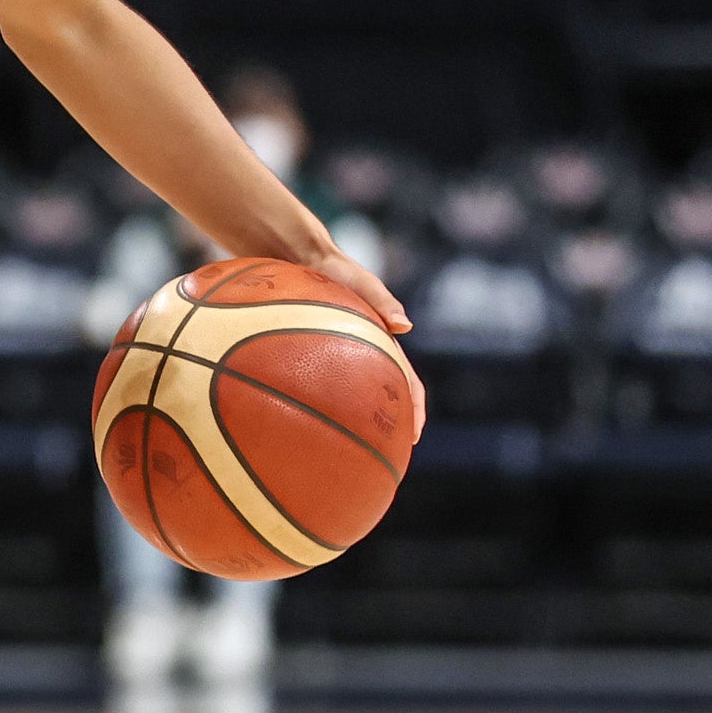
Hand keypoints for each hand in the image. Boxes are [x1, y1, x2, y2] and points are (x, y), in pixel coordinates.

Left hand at [299, 244, 428, 440]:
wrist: (297, 256)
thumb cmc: (331, 267)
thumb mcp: (358, 280)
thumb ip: (381, 299)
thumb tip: (405, 325)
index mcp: (383, 341)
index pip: (407, 381)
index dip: (414, 409)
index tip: (413, 435)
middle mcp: (365, 352)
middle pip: (384, 395)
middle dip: (391, 426)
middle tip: (389, 456)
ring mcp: (341, 354)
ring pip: (355, 396)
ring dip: (358, 422)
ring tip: (351, 451)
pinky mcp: (317, 353)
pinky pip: (322, 386)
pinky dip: (323, 406)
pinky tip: (303, 425)